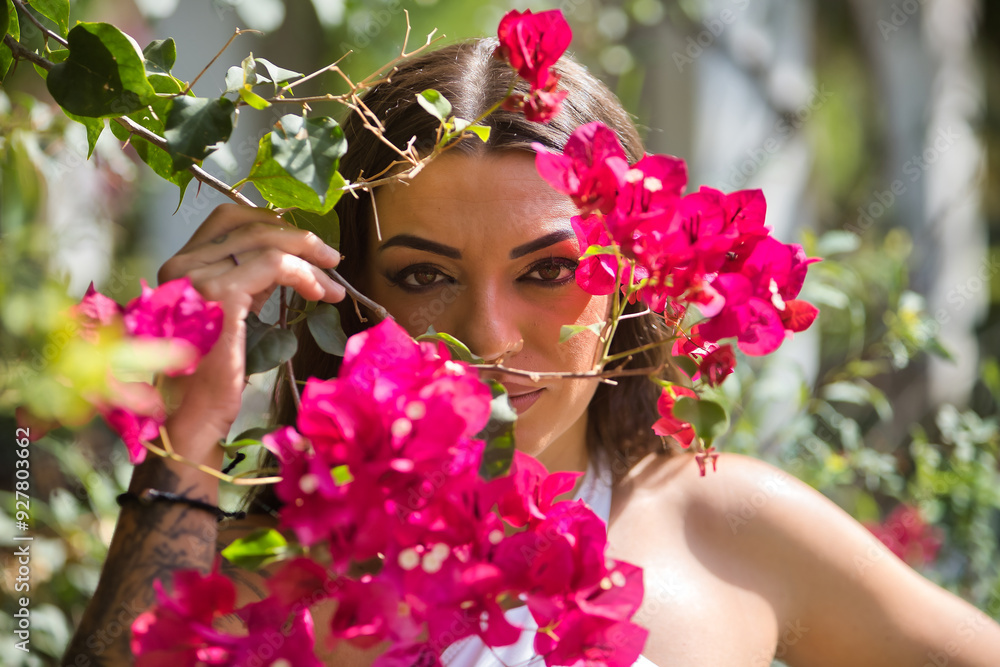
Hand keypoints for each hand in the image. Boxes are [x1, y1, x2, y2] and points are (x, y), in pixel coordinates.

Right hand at [155, 204, 344, 465]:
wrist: (192, 418)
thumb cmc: (213, 376)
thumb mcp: (234, 314)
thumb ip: (249, 283)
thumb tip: (286, 261)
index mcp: (180, 267)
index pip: (227, 220)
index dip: (270, 223)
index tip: (304, 244)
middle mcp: (180, 265)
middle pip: (248, 224)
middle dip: (297, 237)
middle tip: (331, 259)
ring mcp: (195, 277)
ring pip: (265, 242)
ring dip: (308, 258)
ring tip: (333, 281)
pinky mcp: (219, 295)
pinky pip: (274, 265)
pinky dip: (304, 273)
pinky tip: (320, 293)